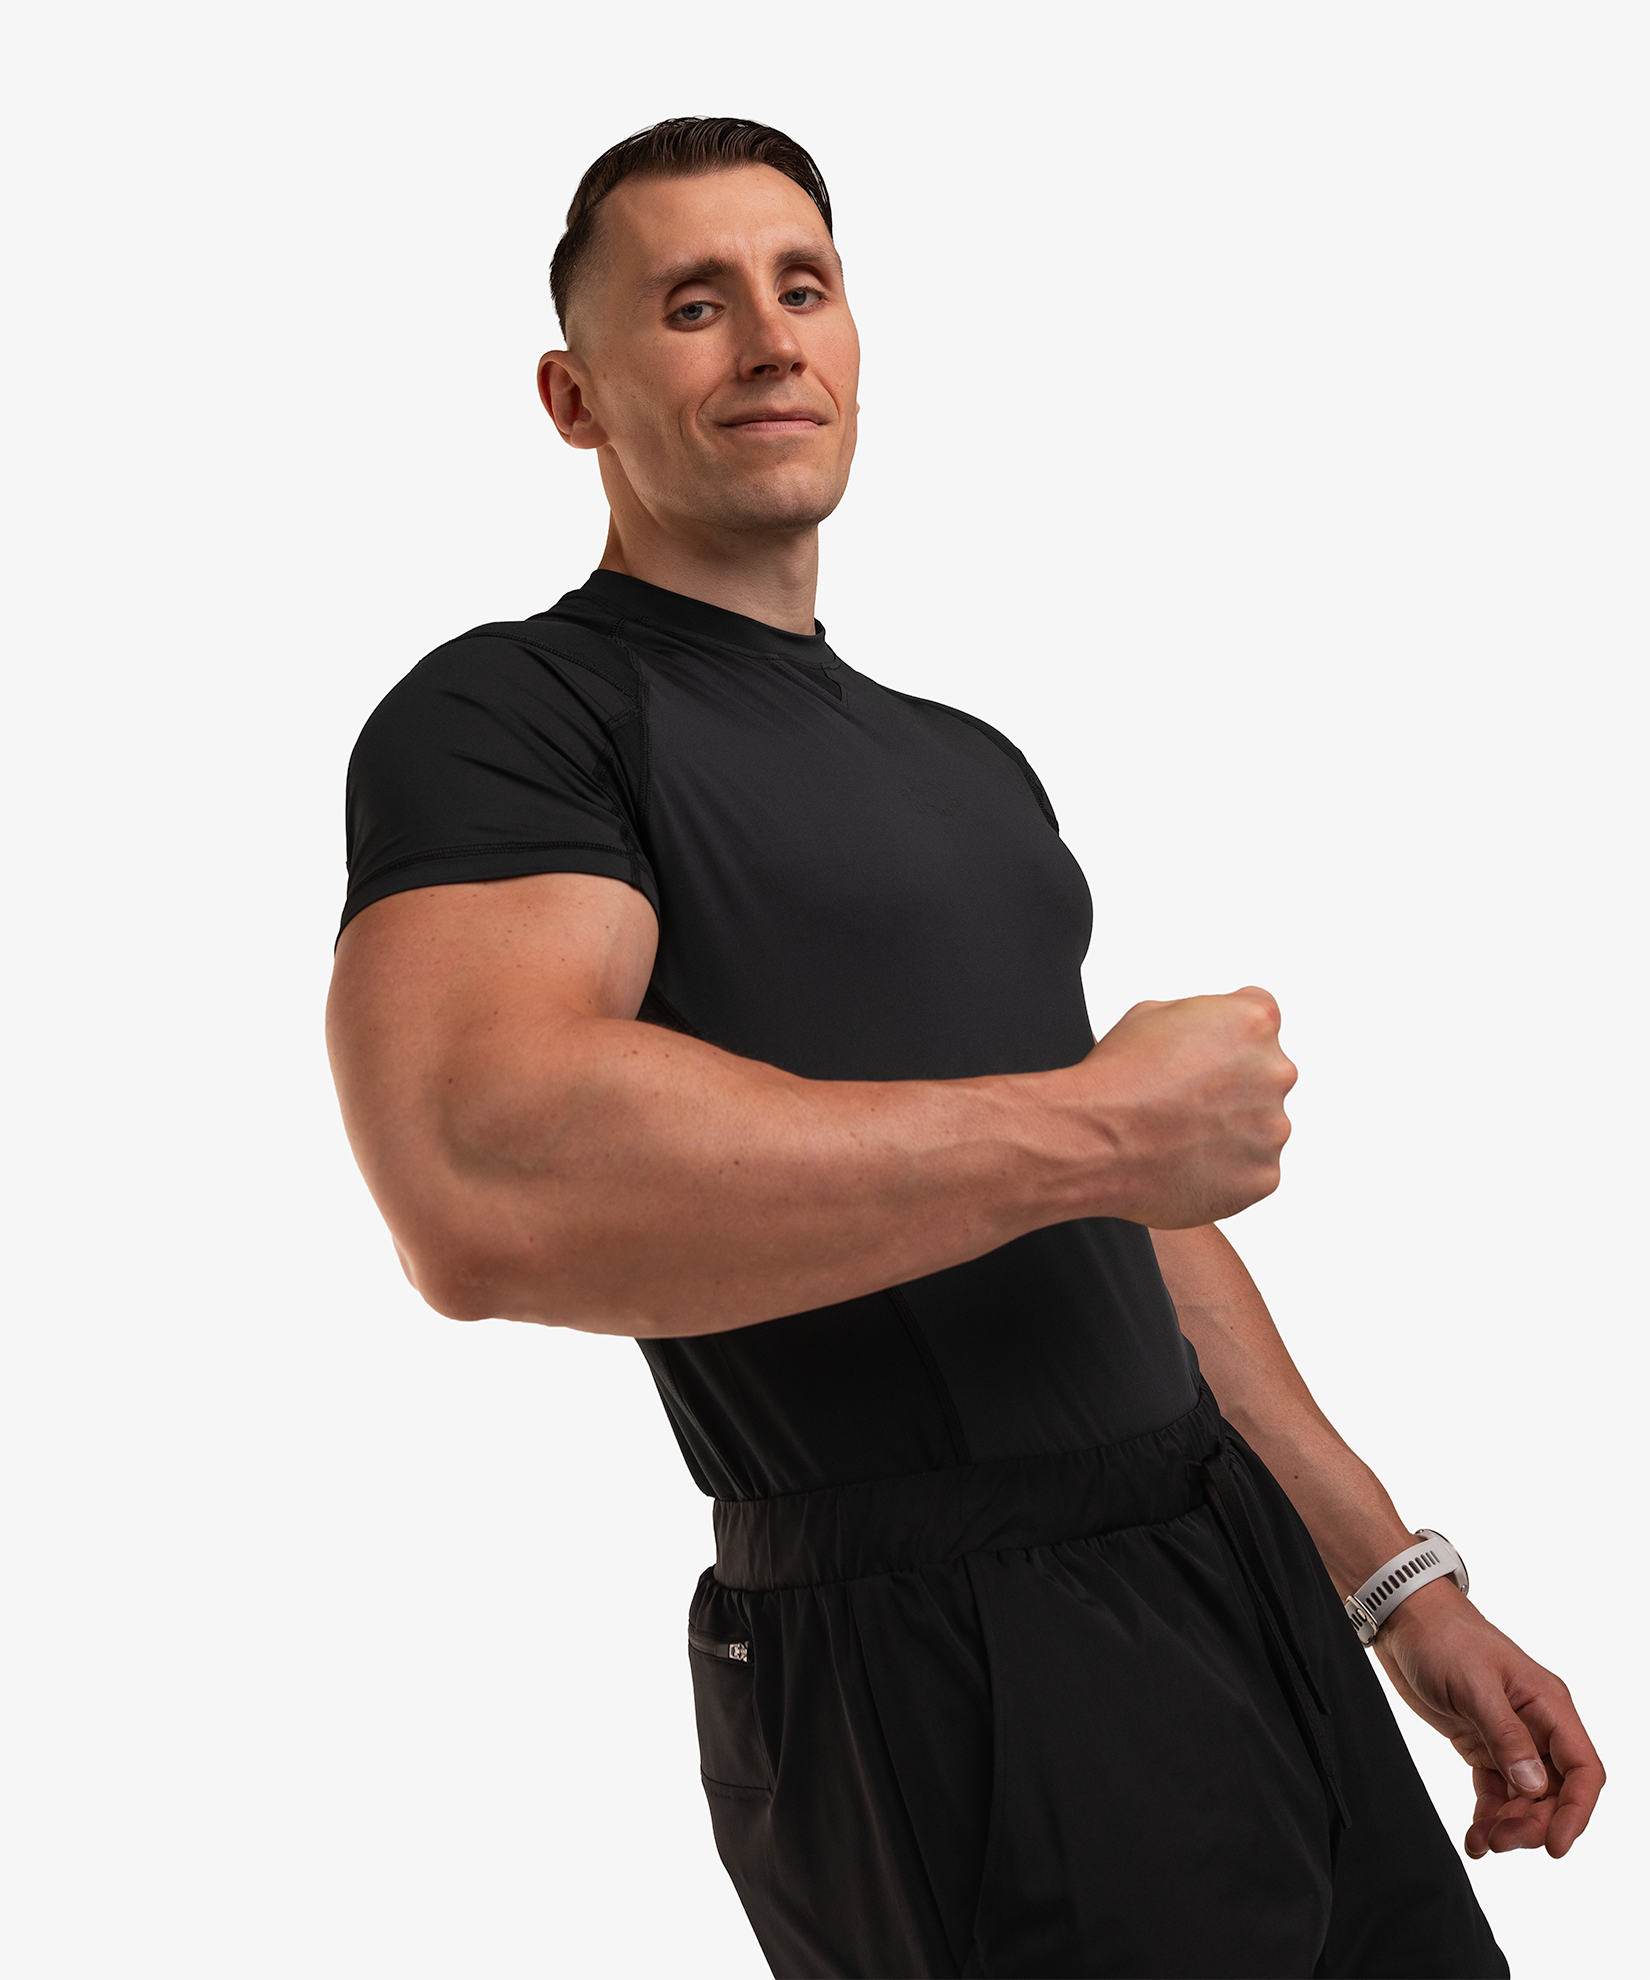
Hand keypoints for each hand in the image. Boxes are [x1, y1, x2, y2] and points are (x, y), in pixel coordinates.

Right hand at [1078, 988, 1295, 1226]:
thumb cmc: (1116, 1078)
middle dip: (1234, 1085)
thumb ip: (1201, 1019)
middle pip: (1266, 1074)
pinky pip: (1252, 1171)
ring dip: (1232, 1130)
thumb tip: (1209, 1035)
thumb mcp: (1152, 1014)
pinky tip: (1185, 1163)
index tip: (1208, 1053)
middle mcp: (1276, 1072)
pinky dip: (1225, 1171)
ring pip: (1261, 1126)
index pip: (1261, 1017)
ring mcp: (1274, 1128)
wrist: (1094, 1140)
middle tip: (1186, 1100)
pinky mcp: (1264, 1177)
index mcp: (1253, 1022)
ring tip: (1179, 1136)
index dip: (1228, 1035)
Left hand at [1374, 1578, 1603, 1856]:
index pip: (1583, 1769)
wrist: (1403, 1619)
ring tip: (1484, 1842)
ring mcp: (1509, 1737)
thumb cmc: (1443, 1636)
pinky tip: (1475, 1835)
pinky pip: (1496, 1790)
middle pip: (1554, 1793)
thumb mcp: (1475, 1683)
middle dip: (1533, 1822)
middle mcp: (1536, 1725)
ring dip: (1510, 1824)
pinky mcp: (1481, 1744)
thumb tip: (1534, 1783)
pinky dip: (1488, 1815)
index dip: (1576, 1811)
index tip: (1555, 1844)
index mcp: (1548, 1705)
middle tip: (1503, 1840)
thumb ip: (1505, 1734)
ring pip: (1526, 1798)